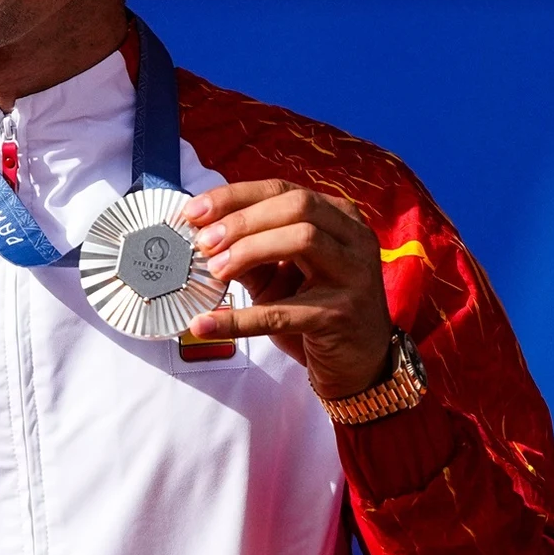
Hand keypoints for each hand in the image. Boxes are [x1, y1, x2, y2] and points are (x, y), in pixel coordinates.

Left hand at [182, 180, 393, 398]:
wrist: (359, 364)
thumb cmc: (316, 309)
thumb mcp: (281, 273)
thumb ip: (249, 250)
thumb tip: (200, 234)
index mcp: (338, 217)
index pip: (282, 190)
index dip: (235, 196)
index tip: (194, 211)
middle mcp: (353, 238)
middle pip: (297, 206)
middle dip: (243, 220)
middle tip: (204, 242)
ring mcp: (353, 274)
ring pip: (303, 239)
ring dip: (249, 251)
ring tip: (215, 271)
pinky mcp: (341, 315)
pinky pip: (283, 312)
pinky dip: (240, 318)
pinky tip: (207, 324)